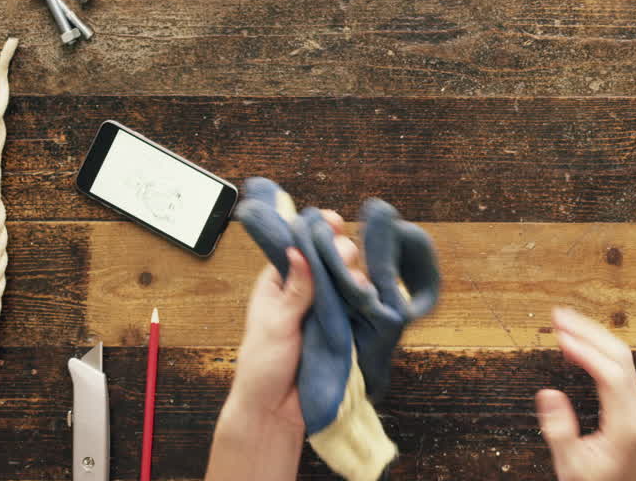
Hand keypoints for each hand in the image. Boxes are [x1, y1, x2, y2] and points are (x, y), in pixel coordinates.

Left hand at [206, 211, 364, 480]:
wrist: (276, 413)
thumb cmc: (263, 367)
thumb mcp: (275, 324)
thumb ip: (294, 289)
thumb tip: (299, 250)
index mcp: (280, 283)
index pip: (300, 247)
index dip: (316, 232)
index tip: (333, 222)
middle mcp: (306, 293)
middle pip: (330, 261)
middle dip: (341, 253)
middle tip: (347, 255)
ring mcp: (327, 312)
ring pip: (349, 283)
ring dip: (356, 277)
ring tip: (358, 282)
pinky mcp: (344, 331)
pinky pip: (360, 310)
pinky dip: (368, 302)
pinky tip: (372, 296)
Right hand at [536, 308, 635, 480]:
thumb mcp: (572, 467)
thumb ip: (560, 431)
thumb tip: (548, 394)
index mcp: (625, 424)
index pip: (610, 374)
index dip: (586, 350)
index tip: (561, 336)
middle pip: (620, 357)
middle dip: (588, 330)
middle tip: (559, 315)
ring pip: (622, 359)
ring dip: (594, 336)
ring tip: (565, 323)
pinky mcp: (631, 410)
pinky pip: (619, 369)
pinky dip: (598, 351)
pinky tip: (579, 348)